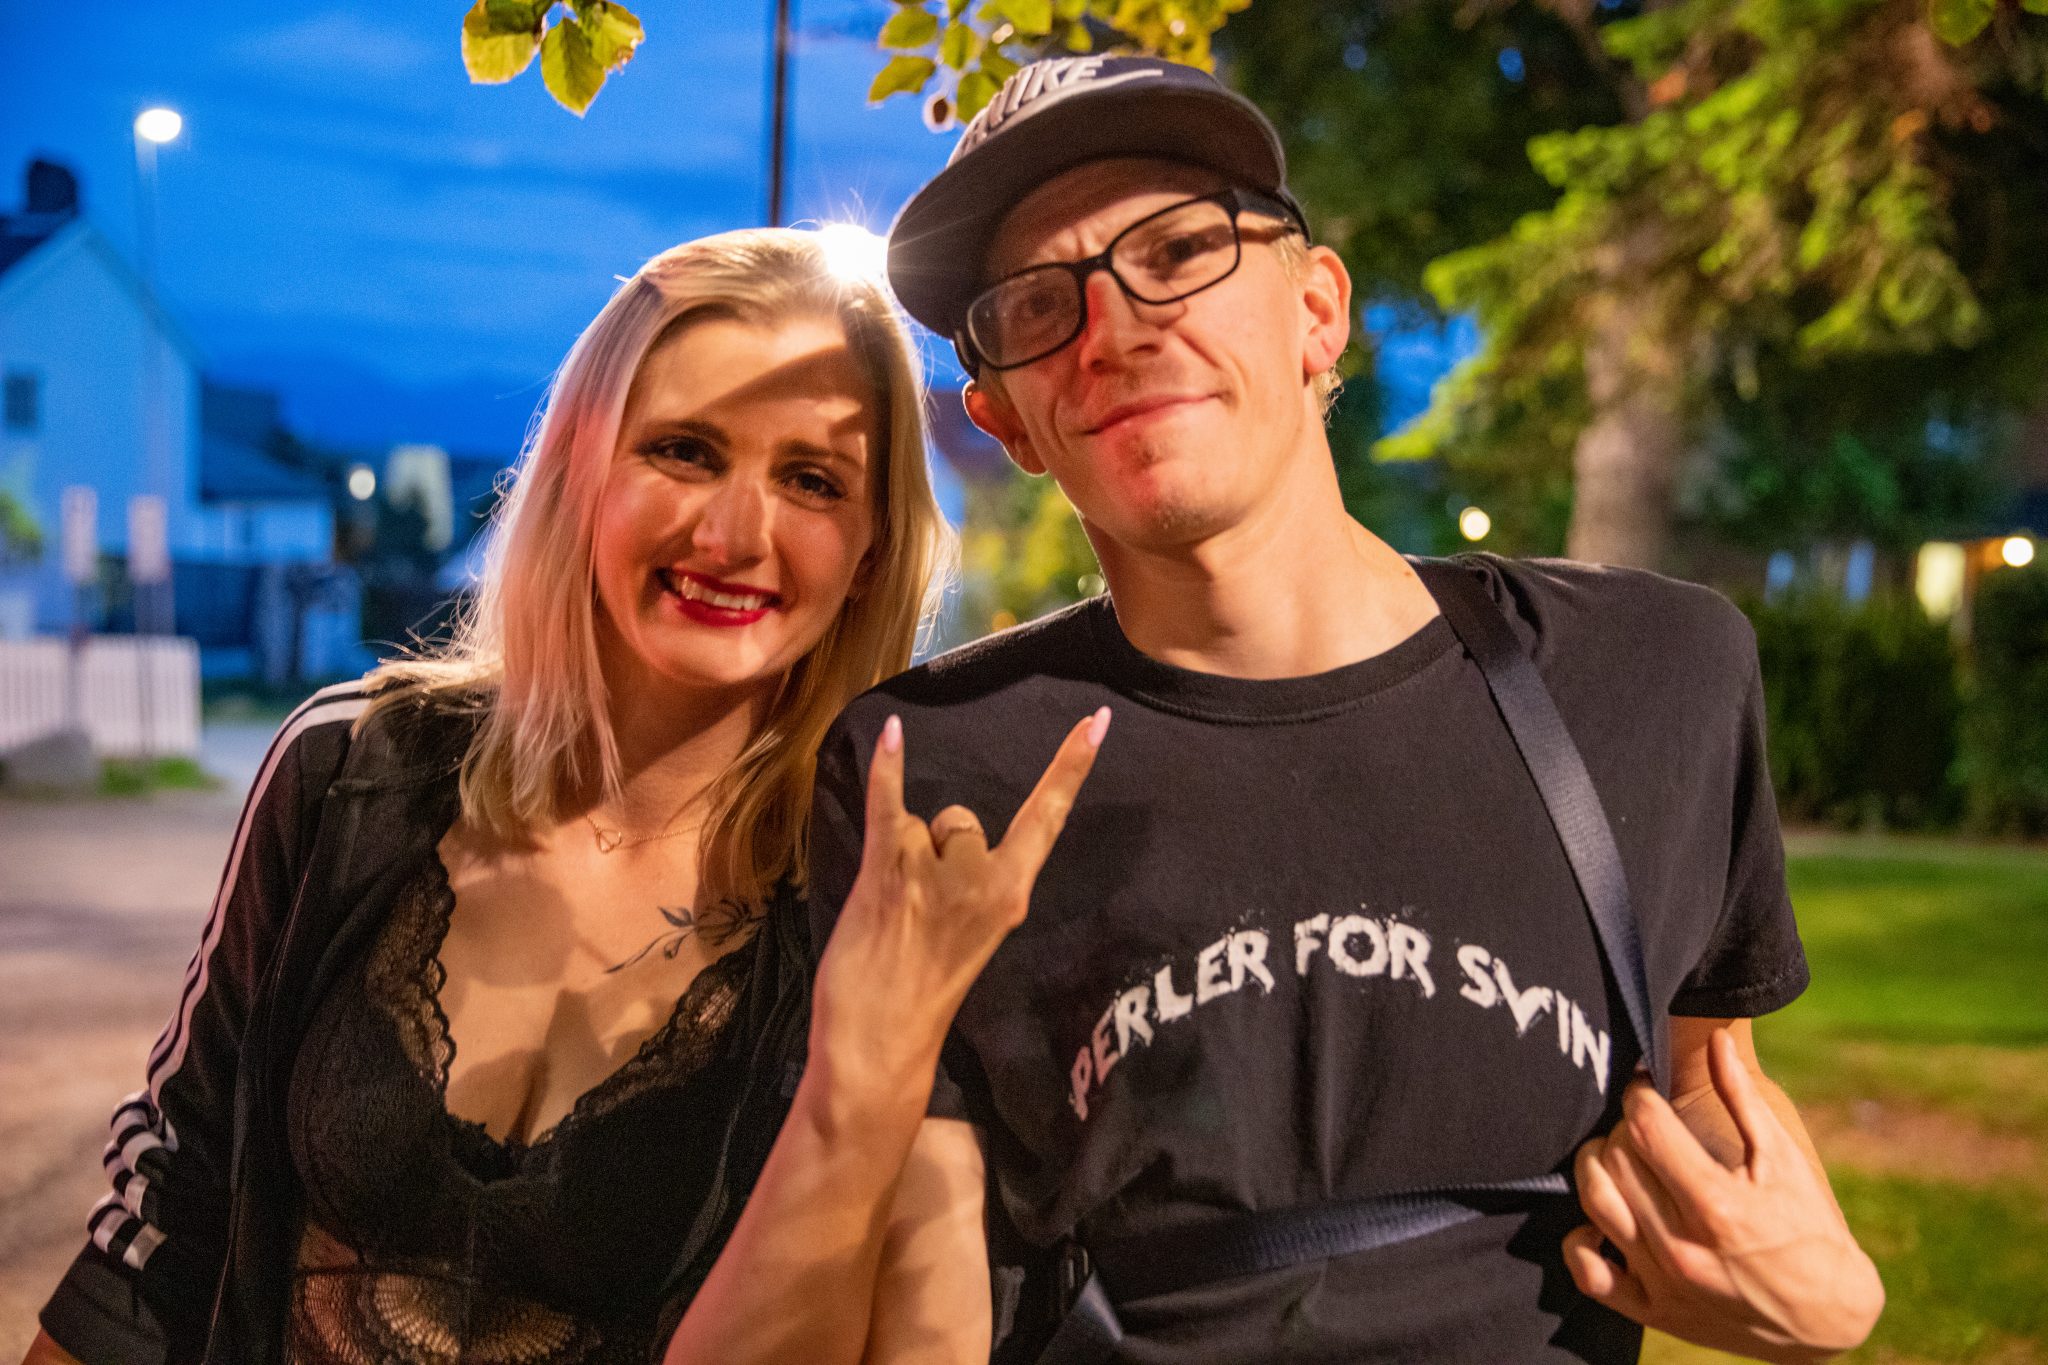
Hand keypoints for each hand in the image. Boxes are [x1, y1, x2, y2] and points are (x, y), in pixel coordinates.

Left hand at [812, 708, 1109, 1091]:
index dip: (1072, 766)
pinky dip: (887, 768)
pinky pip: (888, 802)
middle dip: (938, 843)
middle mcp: (981, 880)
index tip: (1096, 720)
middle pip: (963, 818)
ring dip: (901, 849)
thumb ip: (975, 886)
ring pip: (923, 822)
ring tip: (889, 906)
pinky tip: (891, 733)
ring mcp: (934, 873)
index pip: (1048, 818)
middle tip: (916, 904)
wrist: (878, 1042)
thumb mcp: (972, 936)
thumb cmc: (920, 996)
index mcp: (1010, 898)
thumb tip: (951, 832)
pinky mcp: (887, 869)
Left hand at [1563, 1031, 1882, 1362]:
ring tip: (1620, 1158)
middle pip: (1615, 1159)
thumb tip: (1718, 1040)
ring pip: (1594, 1202)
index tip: (1646, 1089)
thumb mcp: (1784, 1161)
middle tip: (1643, 1125)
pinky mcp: (1652, 1312)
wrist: (1827, 1320)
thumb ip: (1743, 1099)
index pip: (1645, 1127)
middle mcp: (1682, 1245)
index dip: (1639, 1096)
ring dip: (1595, 1169)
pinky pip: (1587, 1272)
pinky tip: (1603, 1218)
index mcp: (1716, 1204)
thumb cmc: (1808, 1230)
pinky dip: (1581, 1240)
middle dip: (1623, 1128)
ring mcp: (1663, 1283)